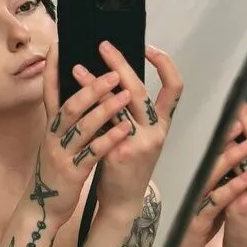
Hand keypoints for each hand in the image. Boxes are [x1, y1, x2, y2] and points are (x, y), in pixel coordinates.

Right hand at [32, 42, 133, 225]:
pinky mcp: (73, 171)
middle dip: (92, 87)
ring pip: (83, 126)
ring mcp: (63, 153)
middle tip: (113, 72)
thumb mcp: (56, 139)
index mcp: (51, 126)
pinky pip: (93, 152)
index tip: (59, 44)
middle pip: (70, 105)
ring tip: (125, 94)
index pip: (50, 91)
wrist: (43, 205)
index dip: (52, 67)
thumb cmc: (56, 169)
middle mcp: (54, 136)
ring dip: (105, 109)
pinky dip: (109, 139)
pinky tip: (125, 129)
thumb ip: (66, 118)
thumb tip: (80, 92)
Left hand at [71, 42, 181, 212]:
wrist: (124, 201)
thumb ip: (137, 113)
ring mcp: (138, 143)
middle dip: (121, 64)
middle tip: (103, 46)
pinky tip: (71, 98)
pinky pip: (101, 124)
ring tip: (77, 68)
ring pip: (117, 105)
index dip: (165, 65)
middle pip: (140, 90)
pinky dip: (87, 108)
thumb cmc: (130, 166)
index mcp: (163, 125)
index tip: (148, 47)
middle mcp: (155, 132)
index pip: (175, 87)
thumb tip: (119, 79)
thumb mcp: (143, 138)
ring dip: (95, 83)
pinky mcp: (118, 153)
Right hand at [169, 123, 246, 246]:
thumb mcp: (211, 201)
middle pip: (210, 156)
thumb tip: (242, 160)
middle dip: (226, 136)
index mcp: (200, 182)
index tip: (240, 114)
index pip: (212, 152)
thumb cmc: (197, 229)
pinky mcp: (197, 222)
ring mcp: (195, 204)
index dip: (225, 134)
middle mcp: (195, 188)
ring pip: (212, 175)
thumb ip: (223, 181)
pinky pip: (217, 203)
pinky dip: (233, 189)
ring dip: (231, 158)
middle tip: (242, 117)